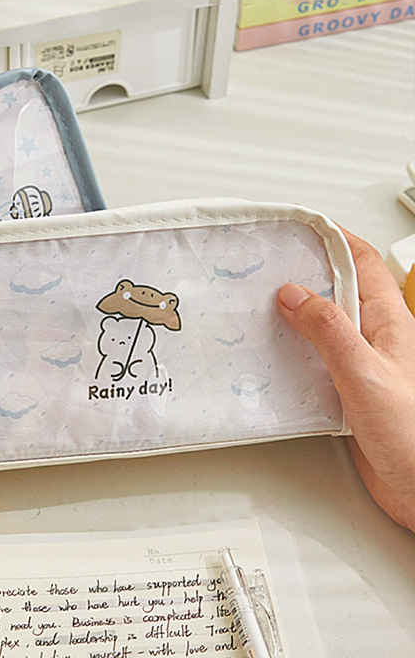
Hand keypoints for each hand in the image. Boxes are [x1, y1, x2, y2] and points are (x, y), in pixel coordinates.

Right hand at [278, 230, 414, 531]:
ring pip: (323, 324)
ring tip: (260, 301)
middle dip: (306, 269)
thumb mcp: (365, 373)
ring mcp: (360, 365)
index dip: (333, 237)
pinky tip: (270, 354)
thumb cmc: (413, 436)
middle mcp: (375, 339)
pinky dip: (289, 349)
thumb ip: (329, 330)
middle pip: (339, 288)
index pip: (361, 262)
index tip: (301, 224)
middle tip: (271, 260)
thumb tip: (294, 293)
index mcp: (390, 322)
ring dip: (294, 310)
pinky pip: (313, 359)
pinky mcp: (344, 391)